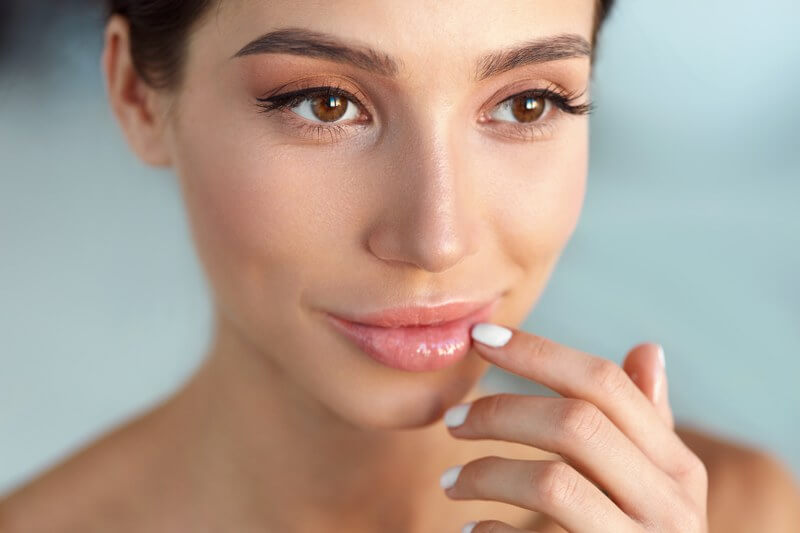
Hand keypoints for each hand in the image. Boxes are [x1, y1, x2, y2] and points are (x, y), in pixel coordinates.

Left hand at [439, 323, 708, 531]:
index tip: (478, 337)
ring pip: (552, 484)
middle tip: (451, 420)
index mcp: (677, 468)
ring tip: (450, 483)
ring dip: (484, 473)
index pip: (605, 384)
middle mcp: (669, 507)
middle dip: (500, 411)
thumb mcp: (658, 486)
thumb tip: (646, 348)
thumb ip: (647, 426)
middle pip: (576, 424)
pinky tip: (471, 531)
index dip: (537, 352)